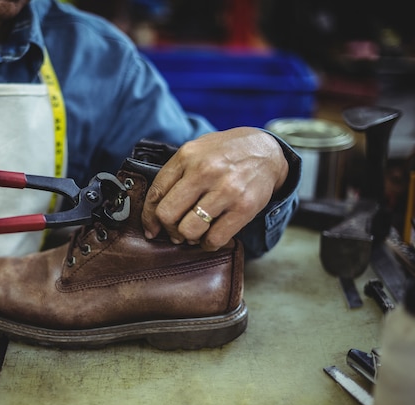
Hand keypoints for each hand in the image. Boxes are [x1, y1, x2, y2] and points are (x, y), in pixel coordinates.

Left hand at [141, 127, 287, 250]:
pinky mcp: (244, 208)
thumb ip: (173, 175)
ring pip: (189, 230)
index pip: (156, 193)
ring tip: (194, 232)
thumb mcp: (195, 151)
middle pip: (168, 215)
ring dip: (188, 238)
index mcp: (188, 156)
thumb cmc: (224, 154)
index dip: (148, 217)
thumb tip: (152, 214)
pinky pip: (215, 239)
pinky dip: (208, 243)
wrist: (267, 151)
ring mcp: (226, 190)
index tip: (151, 228)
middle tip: (175, 231)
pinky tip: (210, 236)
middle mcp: (205, 171)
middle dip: (168, 229)